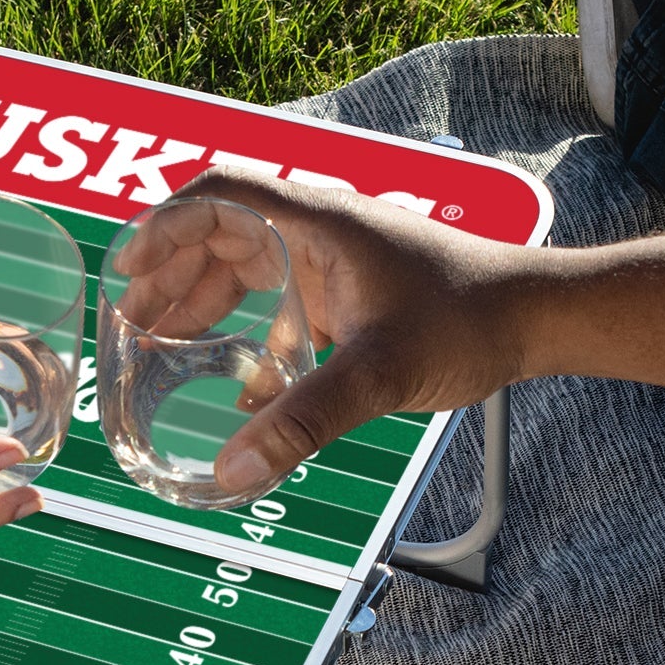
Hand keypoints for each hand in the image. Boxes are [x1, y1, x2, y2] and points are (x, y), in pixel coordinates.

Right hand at [164, 171, 534, 495]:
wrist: (536, 316)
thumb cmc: (468, 318)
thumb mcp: (378, 373)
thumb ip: (303, 420)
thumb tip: (233, 468)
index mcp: (318, 221)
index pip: (220, 195)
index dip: (164, 226)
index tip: (128, 268)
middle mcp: (320, 231)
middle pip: (223, 234)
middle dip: (172, 272)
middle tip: (132, 320)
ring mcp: (336, 263)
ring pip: (250, 268)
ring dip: (204, 301)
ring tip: (160, 343)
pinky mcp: (352, 296)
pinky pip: (284, 305)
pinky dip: (251, 335)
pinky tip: (239, 389)